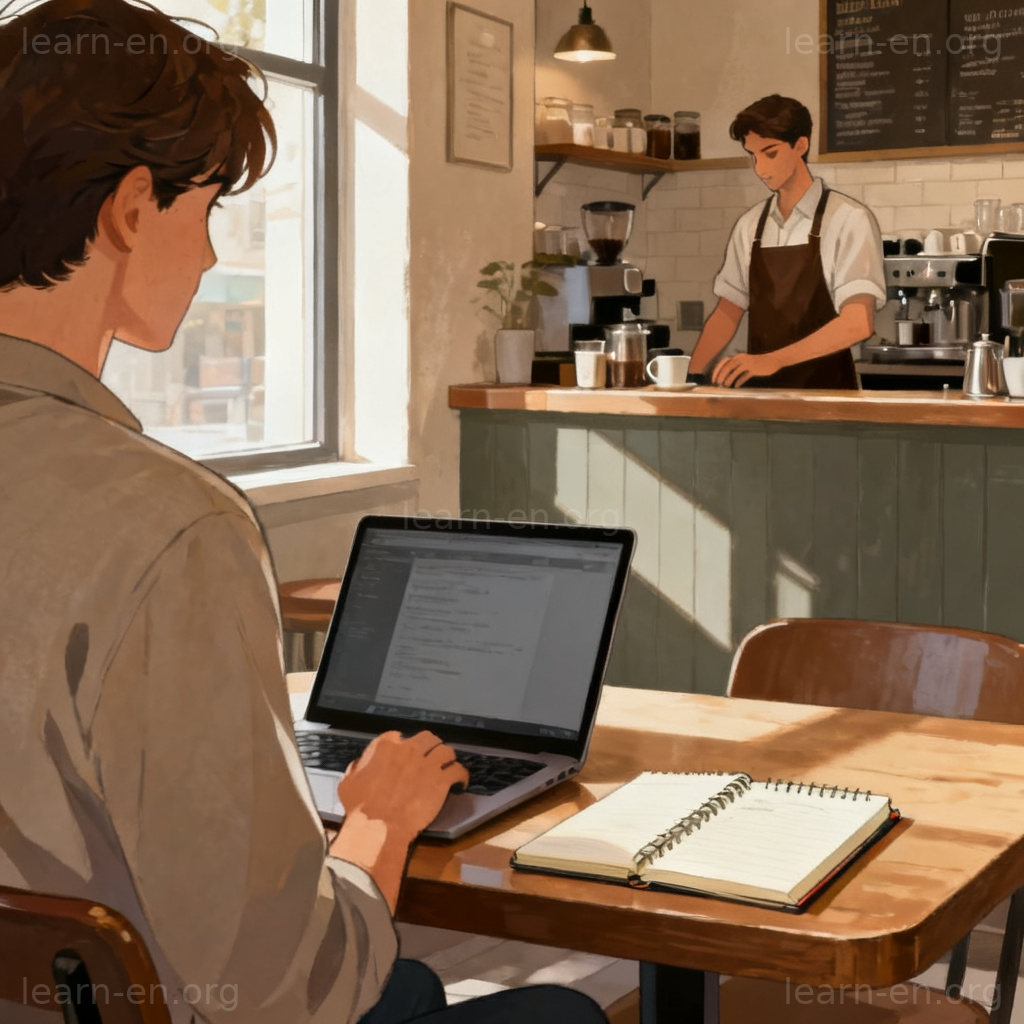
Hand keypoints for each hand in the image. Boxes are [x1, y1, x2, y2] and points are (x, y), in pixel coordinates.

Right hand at [335, 730, 468, 842]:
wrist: (377, 827)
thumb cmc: (359, 807)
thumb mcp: (348, 782)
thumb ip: (357, 768)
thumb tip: (360, 763)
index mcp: (386, 745)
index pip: (399, 736)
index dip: (403, 747)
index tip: (404, 757)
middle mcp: (409, 748)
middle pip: (427, 738)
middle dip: (429, 746)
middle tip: (430, 758)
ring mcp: (427, 763)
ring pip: (446, 750)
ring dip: (447, 758)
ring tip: (447, 767)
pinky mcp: (441, 780)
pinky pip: (458, 770)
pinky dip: (461, 776)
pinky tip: (460, 783)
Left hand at [711, 352, 784, 387]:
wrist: (772, 360)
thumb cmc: (757, 363)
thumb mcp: (745, 362)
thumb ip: (736, 368)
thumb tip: (724, 377)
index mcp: (738, 357)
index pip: (723, 362)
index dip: (717, 371)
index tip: (714, 379)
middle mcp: (741, 359)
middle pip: (727, 367)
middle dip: (721, 376)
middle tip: (718, 384)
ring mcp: (748, 364)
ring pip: (735, 372)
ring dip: (729, 379)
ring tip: (726, 386)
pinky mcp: (754, 369)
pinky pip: (744, 376)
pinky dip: (739, 381)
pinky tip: (736, 386)